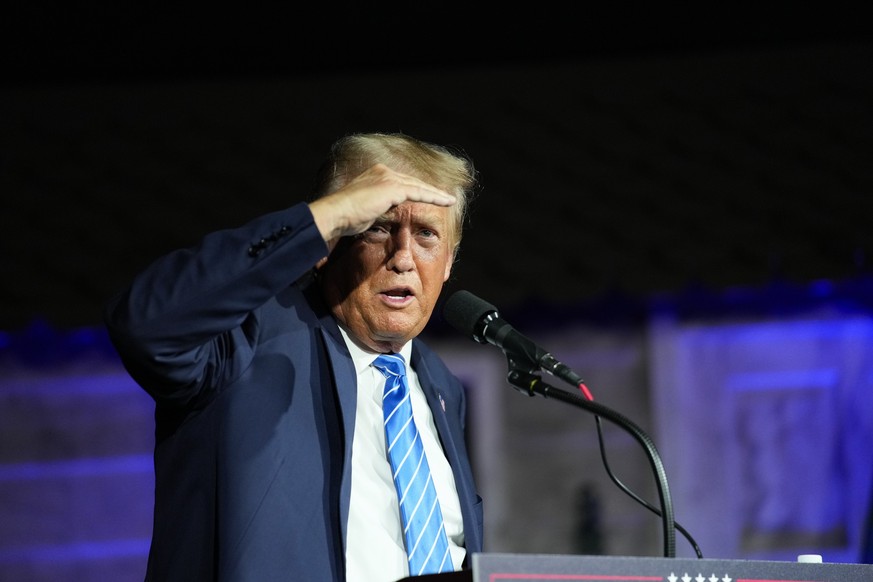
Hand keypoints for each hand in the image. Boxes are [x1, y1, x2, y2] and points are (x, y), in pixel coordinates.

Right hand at [308, 163, 455, 249]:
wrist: (336, 214)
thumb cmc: (345, 217)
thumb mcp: (365, 209)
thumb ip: (377, 206)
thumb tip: (385, 212)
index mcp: (374, 174)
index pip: (402, 182)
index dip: (416, 189)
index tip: (427, 195)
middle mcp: (382, 171)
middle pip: (412, 182)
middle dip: (429, 190)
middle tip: (444, 197)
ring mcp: (387, 178)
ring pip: (418, 186)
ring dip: (435, 194)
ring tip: (449, 200)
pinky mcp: (392, 187)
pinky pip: (418, 192)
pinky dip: (433, 197)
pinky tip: (445, 202)